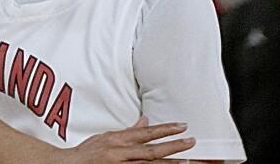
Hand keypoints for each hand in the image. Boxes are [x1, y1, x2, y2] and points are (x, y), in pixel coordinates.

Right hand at [62, 117, 194, 161]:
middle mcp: (120, 153)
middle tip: (191, 142)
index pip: (145, 133)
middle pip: (151, 150)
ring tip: (188, 160)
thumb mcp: (106, 137)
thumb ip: (128, 131)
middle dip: (173, 146)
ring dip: (170, 163)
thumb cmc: (87, 153)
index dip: (165, 130)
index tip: (182, 126)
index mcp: (117, 140)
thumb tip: (145, 120)